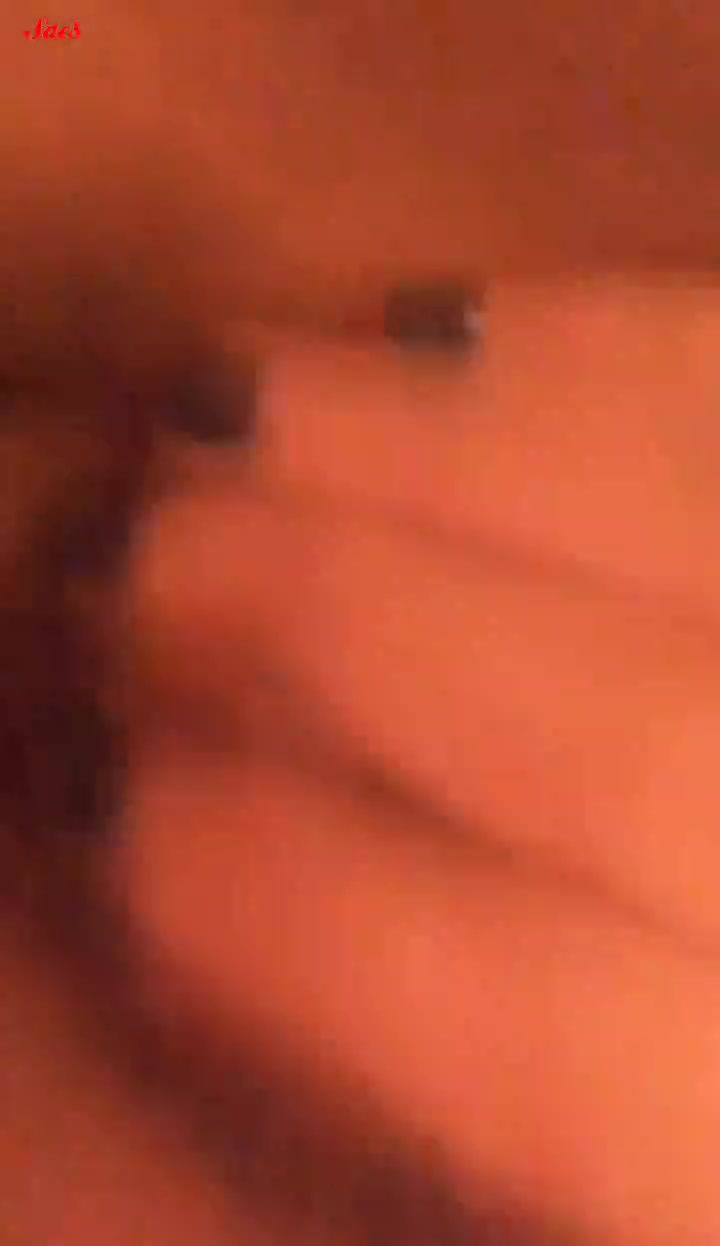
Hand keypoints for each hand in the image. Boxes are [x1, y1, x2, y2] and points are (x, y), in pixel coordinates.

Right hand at [116, 276, 719, 1245]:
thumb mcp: (700, 1176)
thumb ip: (542, 1085)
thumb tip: (285, 928)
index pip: (544, 1039)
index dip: (312, 918)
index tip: (125, 813)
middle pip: (641, 747)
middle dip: (353, 632)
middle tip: (152, 546)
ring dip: (480, 456)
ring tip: (269, 400)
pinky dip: (656, 358)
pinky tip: (504, 328)